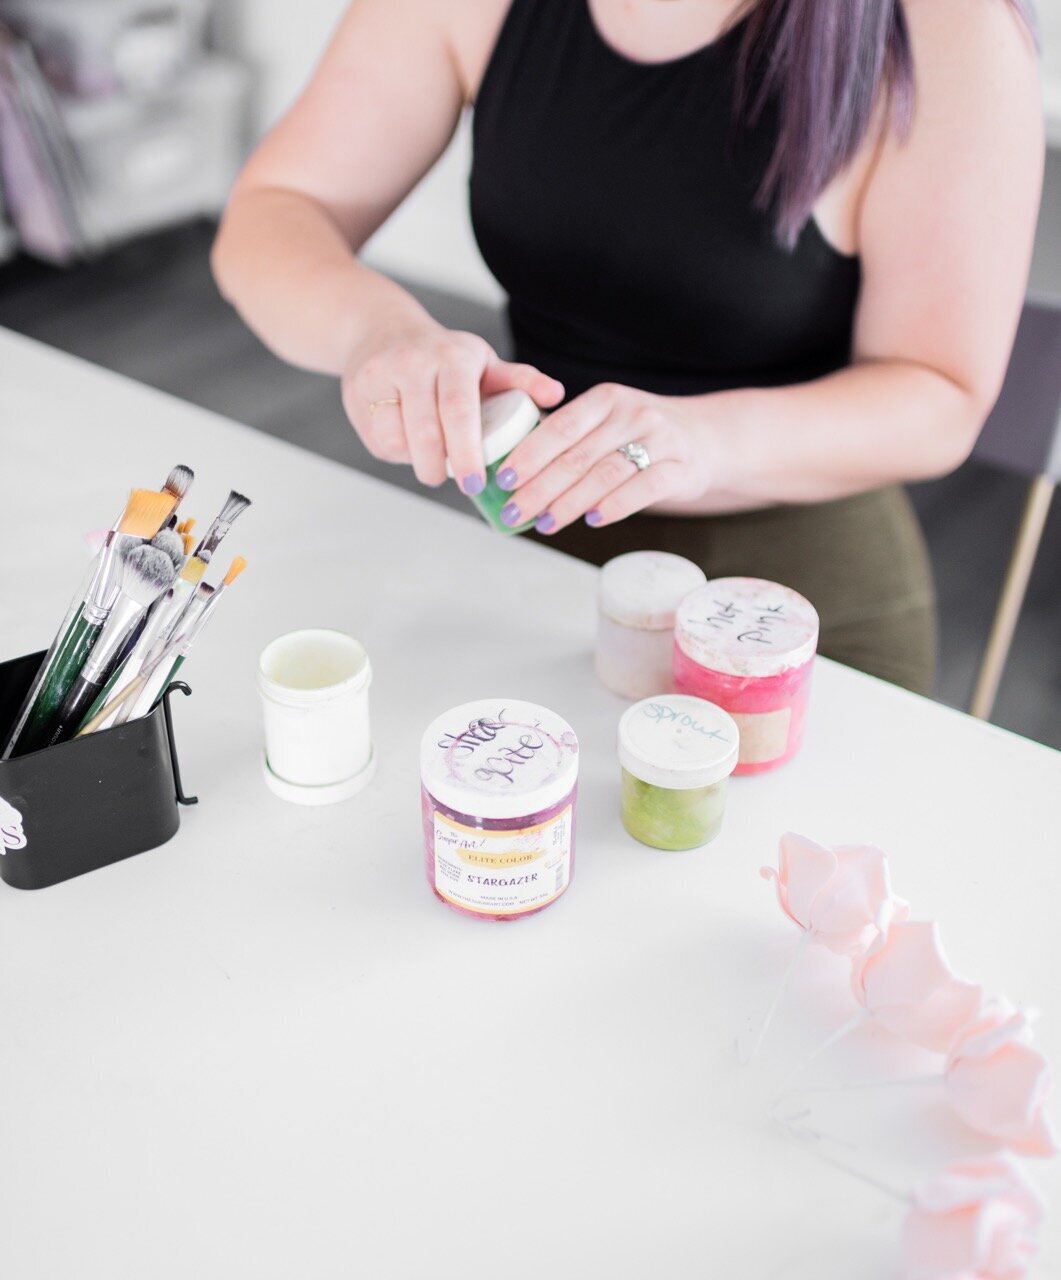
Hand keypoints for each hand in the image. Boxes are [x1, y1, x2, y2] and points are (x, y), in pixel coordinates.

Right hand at [340, 323, 564, 490]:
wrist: (379, 331)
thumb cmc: (444, 358)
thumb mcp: (484, 363)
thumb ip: (520, 381)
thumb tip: (556, 395)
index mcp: (452, 356)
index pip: (459, 410)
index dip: (468, 452)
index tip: (477, 483)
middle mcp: (413, 362)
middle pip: (427, 431)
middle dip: (442, 468)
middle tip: (462, 484)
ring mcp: (380, 376)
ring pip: (398, 440)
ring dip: (420, 463)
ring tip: (435, 462)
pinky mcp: (356, 394)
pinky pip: (379, 440)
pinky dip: (397, 454)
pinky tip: (410, 446)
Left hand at [494, 383, 716, 532]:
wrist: (707, 440)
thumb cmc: (643, 435)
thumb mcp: (609, 420)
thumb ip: (572, 437)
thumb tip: (514, 470)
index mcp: (606, 399)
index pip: (560, 426)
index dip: (529, 454)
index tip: (504, 478)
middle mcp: (632, 414)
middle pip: (577, 456)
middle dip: (539, 487)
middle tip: (514, 510)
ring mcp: (658, 440)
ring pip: (603, 476)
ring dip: (569, 504)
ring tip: (544, 523)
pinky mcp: (679, 469)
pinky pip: (641, 490)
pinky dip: (613, 507)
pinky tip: (591, 520)